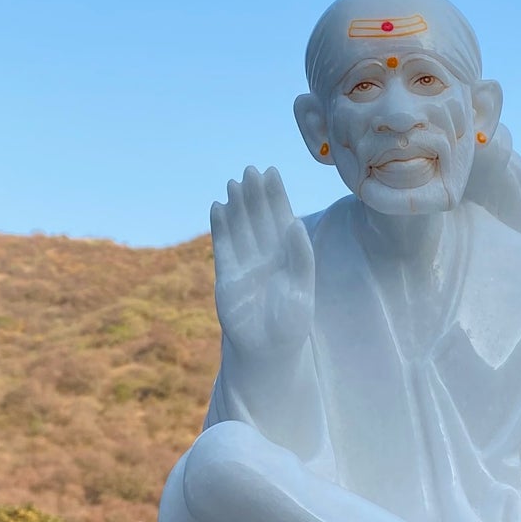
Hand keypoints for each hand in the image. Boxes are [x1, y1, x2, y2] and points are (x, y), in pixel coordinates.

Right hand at [210, 165, 313, 360]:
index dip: (276, 196)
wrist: (267, 350)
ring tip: (233, 184)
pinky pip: (223, 246)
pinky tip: (218, 208)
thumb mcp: (302, 289)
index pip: (282, 219)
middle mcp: (268, 255)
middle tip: (250, 171)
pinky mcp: (227, 275)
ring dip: (237, 207)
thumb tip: (294, 222)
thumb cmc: (290, 322)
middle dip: (255, 195)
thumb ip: (301, 257)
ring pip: (241, 228)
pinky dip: (220, 227)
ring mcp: (246, 263)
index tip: (271, 172)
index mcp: (289, 256)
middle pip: (260, 219)